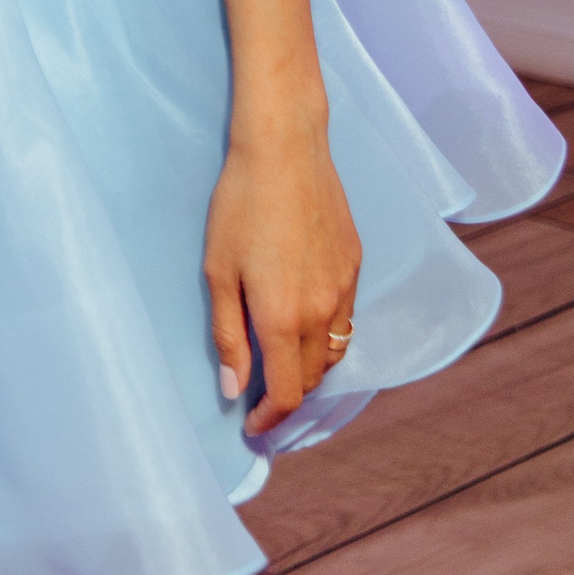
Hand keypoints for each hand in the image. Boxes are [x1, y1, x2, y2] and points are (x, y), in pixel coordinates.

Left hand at [204, 112, 360, 436]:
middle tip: (259, 394)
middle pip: (312, 379)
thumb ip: (228, 335)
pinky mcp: (355, 264)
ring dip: (310, 368)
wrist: (285, 148)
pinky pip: (347, 319)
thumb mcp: (218, 272)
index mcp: (283, 319)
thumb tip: (234, 388)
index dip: (271, 418)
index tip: (253, 425)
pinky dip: (327, 335)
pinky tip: (304, 319)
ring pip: (335, 352)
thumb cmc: (240, 205)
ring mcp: (345, 288)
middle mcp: (322, 312)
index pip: (288, 394)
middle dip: (287, 395)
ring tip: (281, 361)